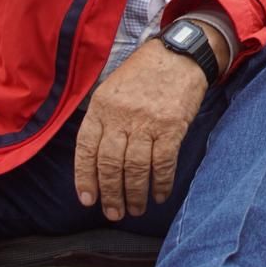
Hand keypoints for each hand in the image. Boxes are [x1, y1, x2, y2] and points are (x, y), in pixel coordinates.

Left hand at [74, 29, 219, 220]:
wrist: (180, 54)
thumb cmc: (144, 73)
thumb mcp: (112, 88)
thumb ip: (103, 118)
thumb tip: (95, 159)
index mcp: (102, 107)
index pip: (86, 149)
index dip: (85, 178)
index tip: (88, 199)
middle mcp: (121, 116)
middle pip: (110, 164)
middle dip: (111, 194)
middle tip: (114, 212)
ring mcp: (147, 122)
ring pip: (135, 168)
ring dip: (135, 194)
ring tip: (135, 209)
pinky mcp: (172, 127)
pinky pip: (163, 163)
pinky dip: (160, 183)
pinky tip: (159, 195)